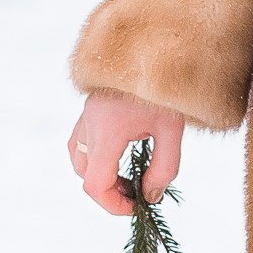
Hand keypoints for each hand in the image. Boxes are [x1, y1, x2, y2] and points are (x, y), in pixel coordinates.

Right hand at [69, 91, 184, 217]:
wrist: (154, 45)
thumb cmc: (165, 87)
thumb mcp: (172, 131)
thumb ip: (164, 169)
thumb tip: (151, 196)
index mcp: (107, 131)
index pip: (96, 185)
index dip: (114, 205)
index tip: (137, 206)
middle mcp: (90, 125)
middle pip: (87, 176)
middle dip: (111, 191)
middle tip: (139, 192)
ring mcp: (85, 115)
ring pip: (80, 160)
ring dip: (100, 175)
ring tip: (128, 175)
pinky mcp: (88, 109)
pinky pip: (80, 143)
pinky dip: (94, 157)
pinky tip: (118, 154)